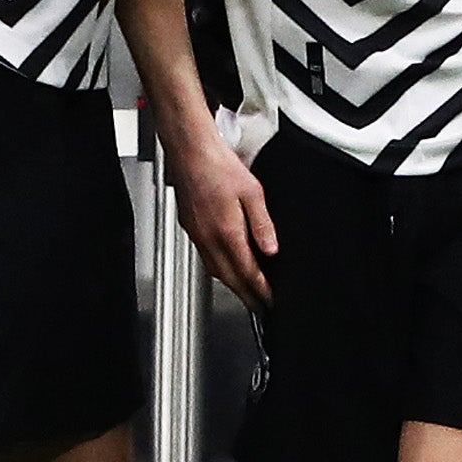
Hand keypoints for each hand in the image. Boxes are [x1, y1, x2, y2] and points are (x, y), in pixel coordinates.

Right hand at [167, 130, 276, 308]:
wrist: (190, 151)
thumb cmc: (218, 166)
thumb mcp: (253, 193)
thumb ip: (263, 224)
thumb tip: (272, 248)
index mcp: (227, 232)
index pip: (247, 272)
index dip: (260, 291)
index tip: (270, 302)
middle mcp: (209, 238)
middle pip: (230, 278)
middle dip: (246, 297)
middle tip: (260, 309)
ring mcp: (197, 235)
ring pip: (215, 271)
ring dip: (232, 285)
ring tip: (246, 293)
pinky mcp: (190, 227)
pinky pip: (206, 258)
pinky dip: (219, 270)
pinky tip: (225, 266)